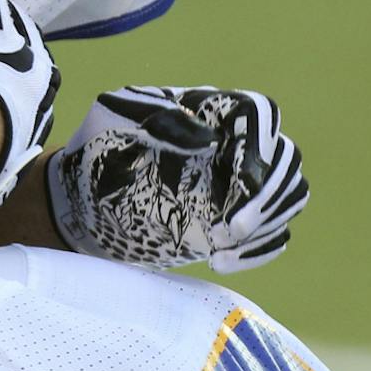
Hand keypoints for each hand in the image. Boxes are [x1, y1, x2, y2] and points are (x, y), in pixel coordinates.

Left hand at [47, 86, 306, 271]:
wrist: (82, 198)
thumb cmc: (96, 148)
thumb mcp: (113, 118)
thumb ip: (155, 116)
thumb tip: (205, 134)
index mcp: (208, 109)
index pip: (259, 114)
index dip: (261, 142)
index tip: (244, 177)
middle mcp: (234, 143)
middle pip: (286, 159)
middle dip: (268, 194)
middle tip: (232, 226)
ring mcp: (240, 185)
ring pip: (289, 195)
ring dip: (265, 221)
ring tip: (219, 241)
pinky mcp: (237, 221)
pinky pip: (274, 233)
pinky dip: (258, 250)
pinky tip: (220, 260)